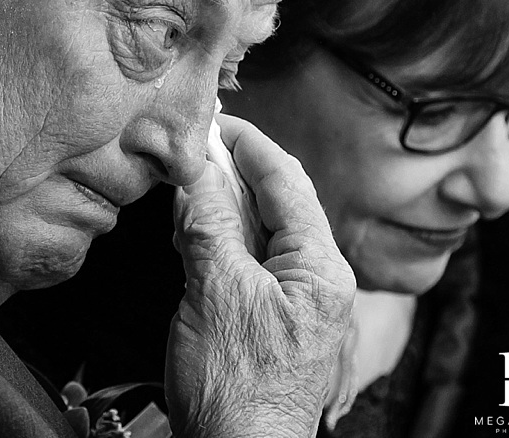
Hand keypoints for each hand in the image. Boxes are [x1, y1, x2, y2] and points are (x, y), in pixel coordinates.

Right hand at [166, 113, 355, 437]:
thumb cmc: (236, 389)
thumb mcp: (214, 291)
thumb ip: (207, 222)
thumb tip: (196, 167)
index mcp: (321, 267)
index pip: (286, 180)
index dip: (248, 143)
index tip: (213, 119)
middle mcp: (319, 281)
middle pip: (278, 202)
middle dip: (234, 170)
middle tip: (193, 146)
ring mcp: (299, 305)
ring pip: (261, 232)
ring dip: (224, 204)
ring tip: (186, 183)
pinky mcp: (274, 324)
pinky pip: (251, 264)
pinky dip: (222, 240)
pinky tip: (193, 234)